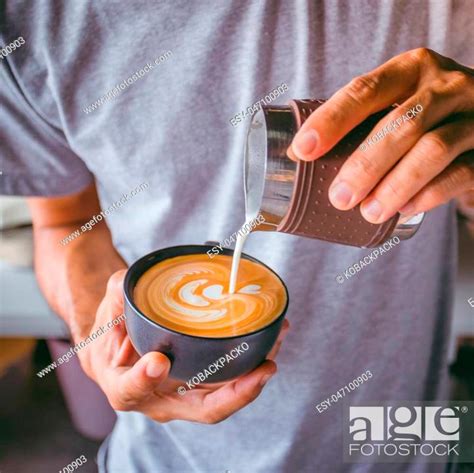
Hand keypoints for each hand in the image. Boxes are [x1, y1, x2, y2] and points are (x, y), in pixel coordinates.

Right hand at [78, 270, 288, 423]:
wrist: (119, 347)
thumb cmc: (111, 332)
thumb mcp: (107, 311)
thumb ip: (116, 297)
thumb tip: (131, 288)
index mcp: (125, 386)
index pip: (133, 391)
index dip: (145, 380)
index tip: (157, 361)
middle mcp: (162, 398)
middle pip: (203, 409)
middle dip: (239, 392)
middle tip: (264, 366)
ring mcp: (187, 392)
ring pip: (227, 395)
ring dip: (257, 373)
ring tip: (277, 337)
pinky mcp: (204, 381)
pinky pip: (233, 378)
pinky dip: (254, 360)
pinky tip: (271, 334)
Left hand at [288, 48, 473, 222]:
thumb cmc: (423, 114)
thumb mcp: (396, 101)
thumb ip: (360, 121)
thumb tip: (299, 155)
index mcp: (411, 69)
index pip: (365, 91)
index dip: (332, 120)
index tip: (303, 150)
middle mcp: (446, 86)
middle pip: (401, 124)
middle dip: (364, 165)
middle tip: (340, 197)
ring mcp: (472, 116)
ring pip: (433, 150)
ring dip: (395, 186)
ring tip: (368, 212)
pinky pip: (459, 174)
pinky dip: (428, 195)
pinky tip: (403, 210)